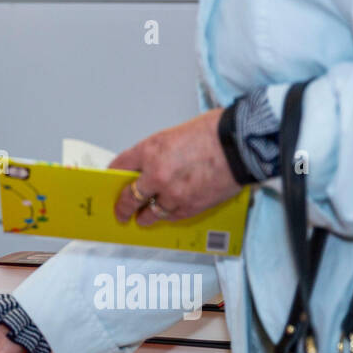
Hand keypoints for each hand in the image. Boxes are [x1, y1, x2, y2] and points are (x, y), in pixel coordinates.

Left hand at [110, 109, 241, 226]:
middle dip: (122, 207)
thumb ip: (156, 153)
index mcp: (149, 151)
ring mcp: (172, 194)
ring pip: (149, 213)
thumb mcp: (172, 135)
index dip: (113, 175)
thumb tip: (146, 167)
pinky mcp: (190, 207)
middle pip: (129, 197)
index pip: (120, 166)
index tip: (112, 180)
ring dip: (143, 217)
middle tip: (120, 212)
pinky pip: (170, 217)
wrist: (240, 145)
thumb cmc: (212, 133)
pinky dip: (165, 216)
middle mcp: (156, 175)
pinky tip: (163, 216)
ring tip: (141, 219)